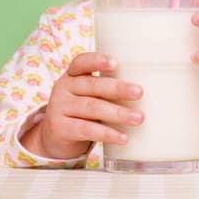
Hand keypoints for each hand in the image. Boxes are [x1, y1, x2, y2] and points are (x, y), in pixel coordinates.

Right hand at [21, 52, 143, 159]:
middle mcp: (64, 88)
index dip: (97, 61)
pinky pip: (86, 130)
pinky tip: (122, 137)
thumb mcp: (88, 94)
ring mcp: (60, 108)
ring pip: (92, 108)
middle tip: (139, 92)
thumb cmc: (81, 111)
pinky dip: (107, 134)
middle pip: (92, 86)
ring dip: (118, 113)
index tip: (115, 63)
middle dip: (118, 89)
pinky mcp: (60, 129)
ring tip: (138, 118)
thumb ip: (107, 89)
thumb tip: (143, 92)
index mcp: (72, 75)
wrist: (54, 137)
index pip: (81, 62)